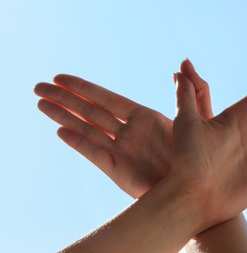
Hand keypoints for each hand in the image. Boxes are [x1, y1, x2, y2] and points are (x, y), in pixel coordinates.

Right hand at [34, 59, 211, 197]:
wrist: (196, 188)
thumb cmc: (202, 155)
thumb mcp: (200, 117)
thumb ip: (192, 89)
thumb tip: (182, 64)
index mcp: (143, 117)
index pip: (107, 98)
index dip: (84, 87)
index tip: (62, 78)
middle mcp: (128, 132)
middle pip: (90, 111)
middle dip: (64, 99)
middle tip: (39, 87)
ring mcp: (122, 151)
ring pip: (87, 129)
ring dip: (64, 116)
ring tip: (40, 104)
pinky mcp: (118, 170)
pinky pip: (94, 153)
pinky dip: (77, 142)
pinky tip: (61, 131)